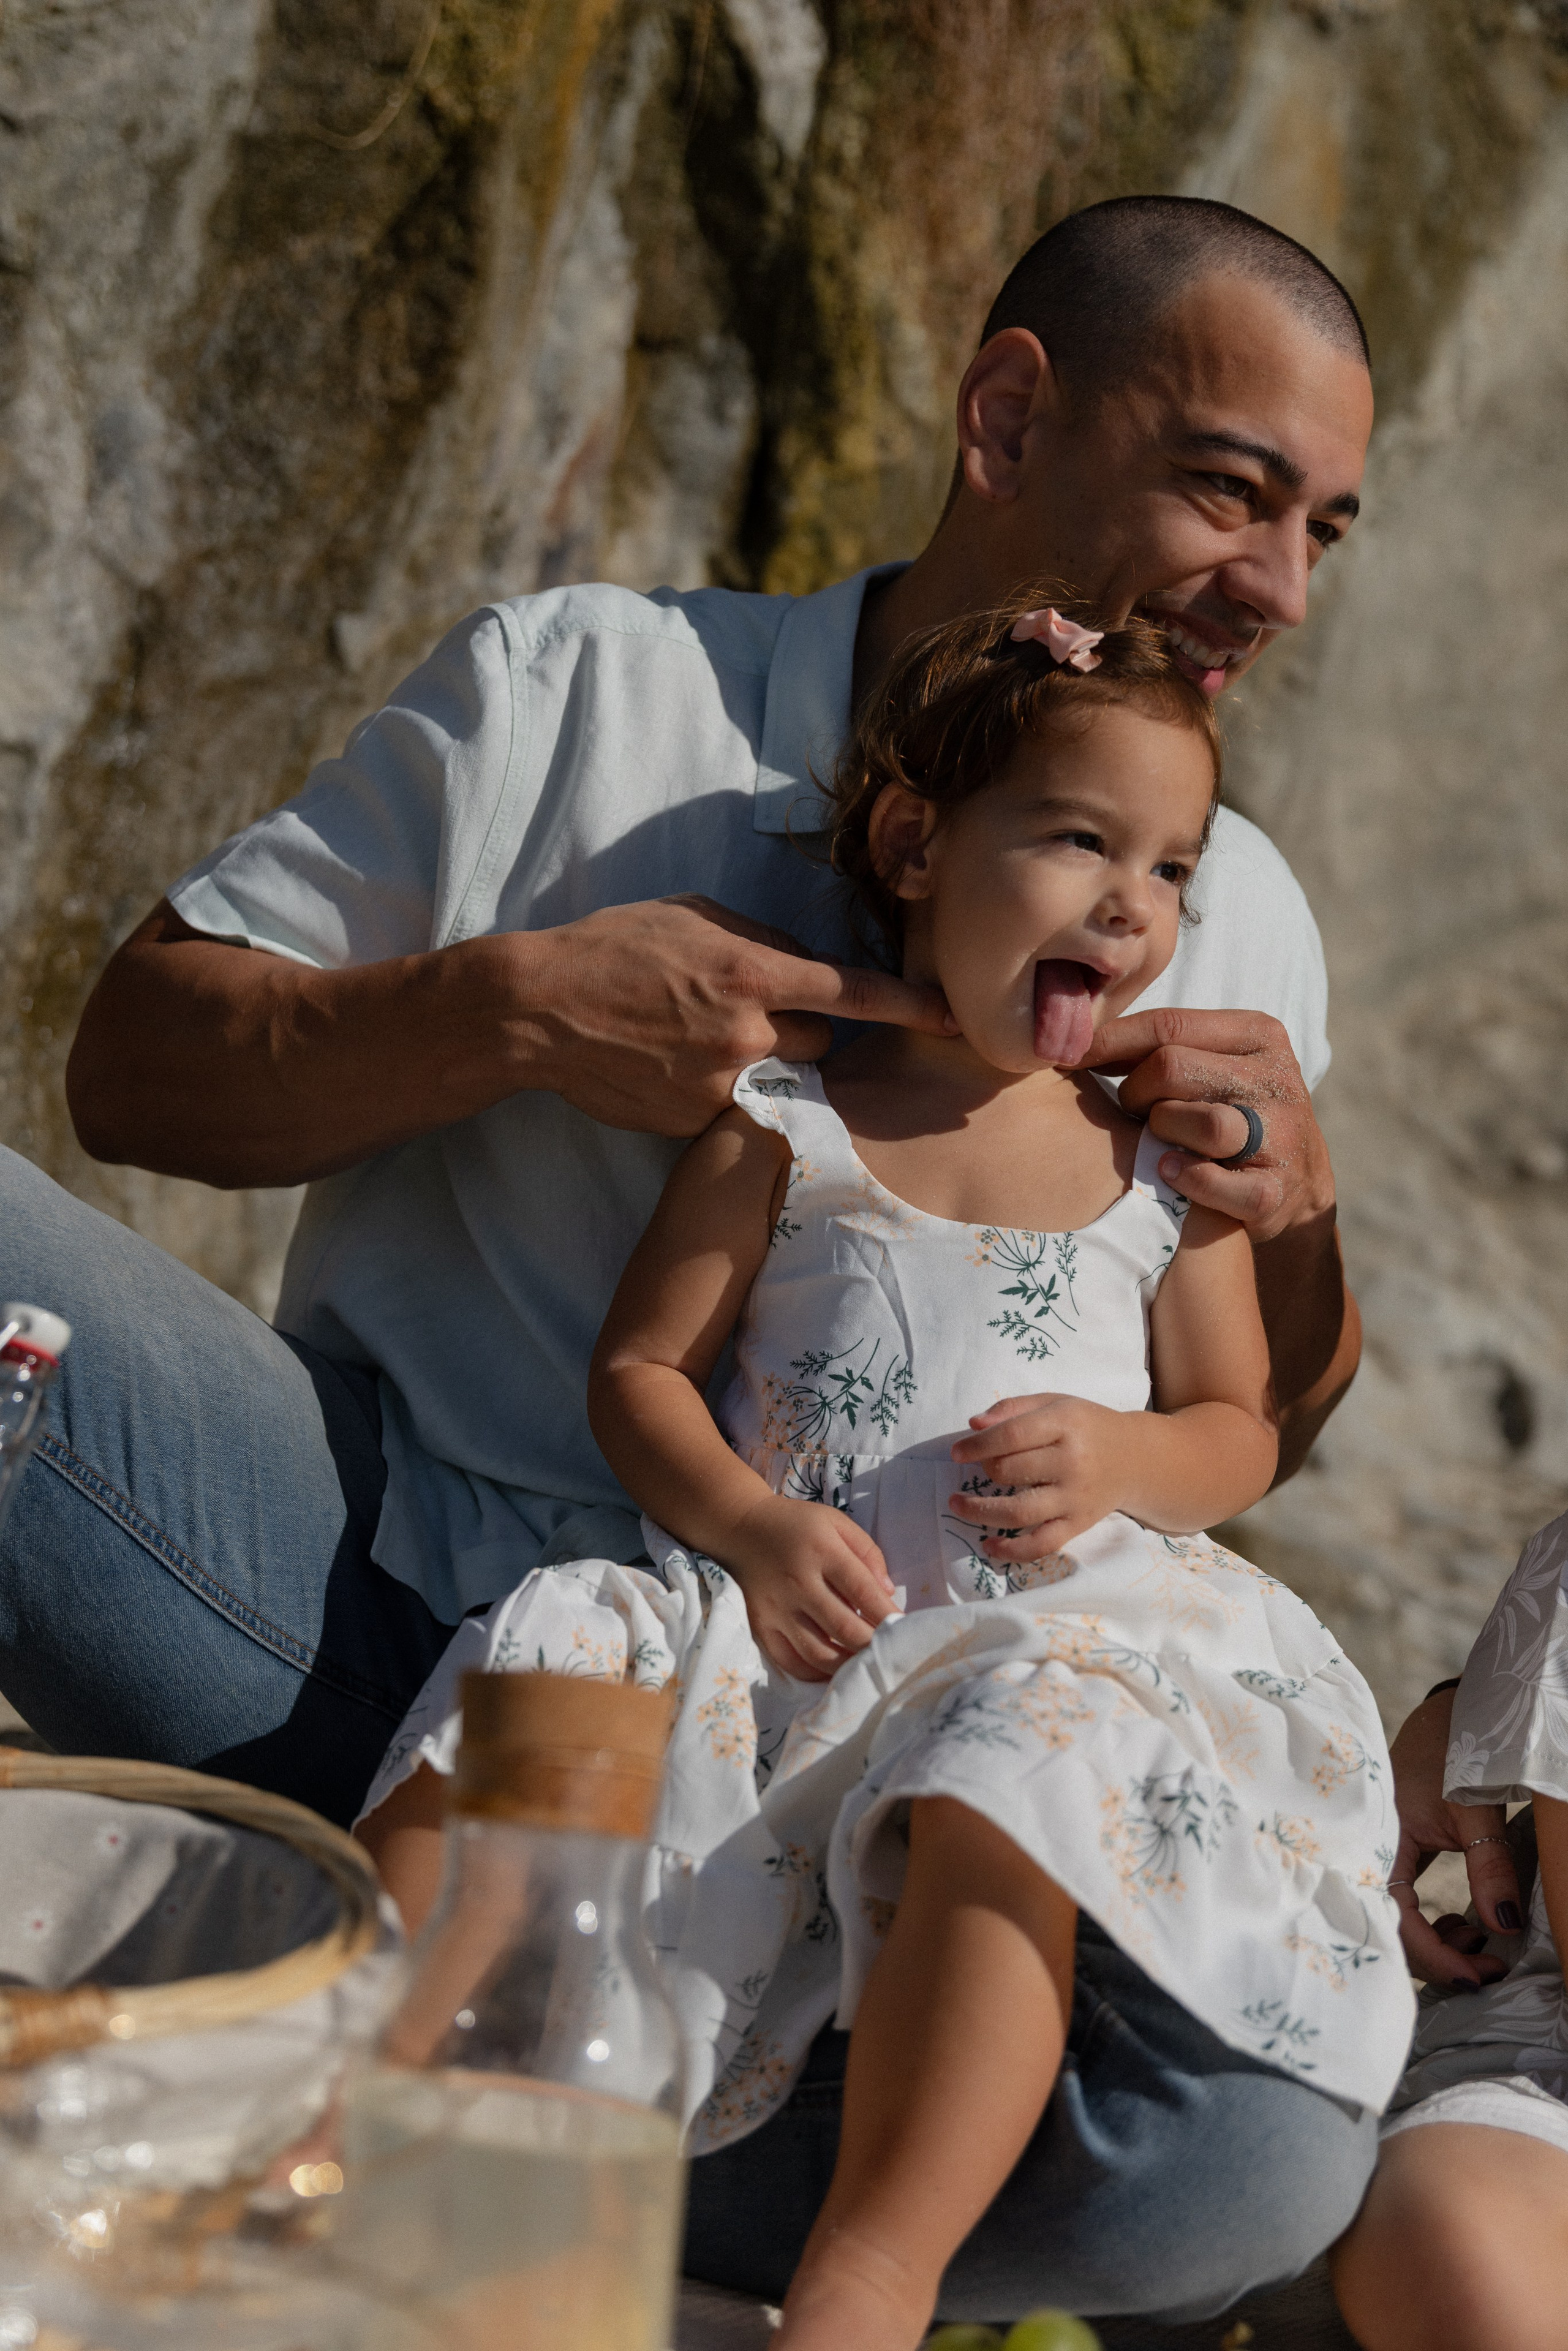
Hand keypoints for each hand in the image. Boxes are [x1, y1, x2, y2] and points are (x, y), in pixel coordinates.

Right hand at [523, 896, 951, 1136]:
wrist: (541, 1010)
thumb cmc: (615, 948)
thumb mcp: (694, 916)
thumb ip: (759, 938)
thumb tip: (802, 962)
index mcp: (754, 971)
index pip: (853, 992)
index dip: (909, 1005)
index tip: (950, 1017)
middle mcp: (748, 1031)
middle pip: (819, 1042)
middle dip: (797, 1028)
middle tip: (744, 1011)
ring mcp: (723, 1081)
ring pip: (779, 1075)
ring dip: (760, 1059)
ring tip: (699, 1037)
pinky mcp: (696, 1118)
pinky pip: (734, 1103)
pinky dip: (716, 1086)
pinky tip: (672, 1064)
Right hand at [726, 1496, 898, 1680]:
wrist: (741, 1528)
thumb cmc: (798, 1525)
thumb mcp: (837, 1522)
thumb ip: (868, 1553)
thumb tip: (888, 1594)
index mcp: (823, 1550)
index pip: (863, 1591)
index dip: (887, 1614)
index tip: (905, 1628)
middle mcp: (799, 1581)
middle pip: (844, 1626)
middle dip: (872, 1644)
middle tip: (890, 1652)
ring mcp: (777, 1608)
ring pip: (818, 1652)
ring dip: (848, 1664)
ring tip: (865, 1664)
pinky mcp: (761, 1625)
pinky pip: (789, 1661)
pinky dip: (815, 1672)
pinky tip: (833, 1668)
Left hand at [947, 1394, 1120, 1559]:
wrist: (1136, 1459)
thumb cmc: (1087, 1426)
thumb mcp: (1055, 1403)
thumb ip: (1014, 1409)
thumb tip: (974, 1424)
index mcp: (1066, 1425)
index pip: (1012, 1436)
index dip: (977, 1445)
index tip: (956, 1452)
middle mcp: (1072, 1463)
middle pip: (1012, 1471)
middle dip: (984, 1470)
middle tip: (978, 1467)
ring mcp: (1075, 1498)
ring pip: (1020, 1512)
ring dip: (980, 1511)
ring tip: (956, 1504)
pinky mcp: (1078, 1525)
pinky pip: (1042, 1544)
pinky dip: (1012, 1551)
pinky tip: (989, 1546)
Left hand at [1075, 1007, 1331, 1243]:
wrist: (1297, 1186)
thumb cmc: (1232, 1115)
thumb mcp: (1215, 1065)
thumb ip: (1166, 1045)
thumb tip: (1083, 1035)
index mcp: (1258, 1035)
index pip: (1169, 1024)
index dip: (1111, 1040)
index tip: (1072, 1054)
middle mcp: (1275, 1077)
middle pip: (1171, 1068)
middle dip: (1135, 1093)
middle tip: (1133, 1113)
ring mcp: (1280, 1134)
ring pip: (1198, 1123)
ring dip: (1161, 1135)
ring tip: (1159, 1142)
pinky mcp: (1273, 1189)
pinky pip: (1209, 1180)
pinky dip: (1182, 1179)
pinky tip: (1170, 1173)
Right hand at [1389, 1685, 1523, 1986]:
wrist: (1447, 1714)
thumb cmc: (1456, 1753)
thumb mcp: (1477, 1812)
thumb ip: (1490, 1869)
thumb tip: (1503, 1926)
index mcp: (1383, 1839)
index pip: (1398, 1917)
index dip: (1435, 1956)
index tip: (1478, 1976)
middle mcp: (1374, 1850)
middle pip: (1393, 1927)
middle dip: (1440, 1958)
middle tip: (1488, 1968)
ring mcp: (1383, 1853)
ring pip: (1400, 1919)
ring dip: (1440, 1942)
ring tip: (1481, 1940)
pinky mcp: (1398, 1854)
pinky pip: (1408, 1903)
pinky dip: (1437, 1923)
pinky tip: (1465, 1921)